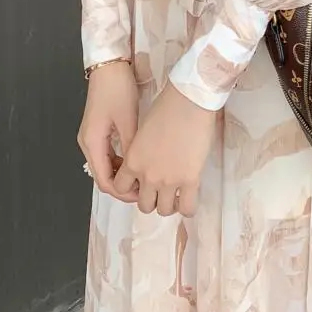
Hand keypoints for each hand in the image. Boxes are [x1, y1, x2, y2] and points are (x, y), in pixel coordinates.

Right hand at [77, 61, 139, 202]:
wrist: (109, 66)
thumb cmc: (118, 90)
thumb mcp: (128, 120)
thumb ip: (132, 148)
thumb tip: (140, 172)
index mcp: (92, 143)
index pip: (104, 181)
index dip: (122, 193)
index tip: (142, 193)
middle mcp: (88, 143)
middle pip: (103, 176)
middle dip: (123, 186)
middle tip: (146, 188)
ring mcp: (91, 137)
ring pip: (105, 166)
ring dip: (122, 174)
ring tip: (143, 177)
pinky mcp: (98, 130)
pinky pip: (107, 154)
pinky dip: (120, 162)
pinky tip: (136, 161)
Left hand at [114, 83, 215, 218]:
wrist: (188, 101)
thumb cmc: (165, 108)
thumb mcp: (143, 133)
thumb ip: (141, 153)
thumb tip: (148, 162)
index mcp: (133, 161)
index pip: (121, 188)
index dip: (131, 188)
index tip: (140, 184)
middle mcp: (148, 176)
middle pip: (144, 205)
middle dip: (151, 199)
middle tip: (159, 190)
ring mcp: (169, 181)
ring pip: (164, 210)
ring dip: (168, 204)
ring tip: (175, 194)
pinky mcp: (190, 180)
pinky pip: (188, 208)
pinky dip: (187, 208)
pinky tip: (189, 198)